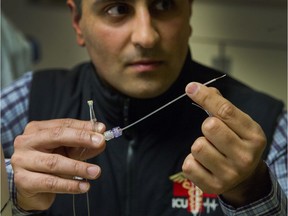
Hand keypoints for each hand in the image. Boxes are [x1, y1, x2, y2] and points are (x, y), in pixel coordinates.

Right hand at [11, 119, 105, 210]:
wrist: (31, 188)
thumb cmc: (49, 164)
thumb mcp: (67, 151)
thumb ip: (83, 146)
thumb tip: (101, 141)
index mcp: (37, 129)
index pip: (64, 124)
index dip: (84, 127)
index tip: (101, 130)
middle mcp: (26, 142)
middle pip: (57, 136)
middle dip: (81, 138)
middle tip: (100, 142)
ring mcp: (22, 161)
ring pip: (54, 162)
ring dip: (79, 167)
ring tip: (96, 171)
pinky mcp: (23, 181)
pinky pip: (51, 183)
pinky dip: (70, 185)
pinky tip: (84, 186)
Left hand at [182, 82, 269, 206]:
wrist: (244, 179)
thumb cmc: (237, 144)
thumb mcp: (238, 125)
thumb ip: (220, 105)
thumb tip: (196, 88)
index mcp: (254, 136)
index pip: (226, 110)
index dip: (205, 96)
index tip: (191, 87)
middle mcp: (245, 157)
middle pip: (210, 126)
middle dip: (207, 127)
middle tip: (213, 135)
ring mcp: (230, 174)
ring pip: (197, 146)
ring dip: (199, 146)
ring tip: (210, 151)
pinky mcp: (214, 186)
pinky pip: (188, 165)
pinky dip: (192, 162)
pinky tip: (204, 164)